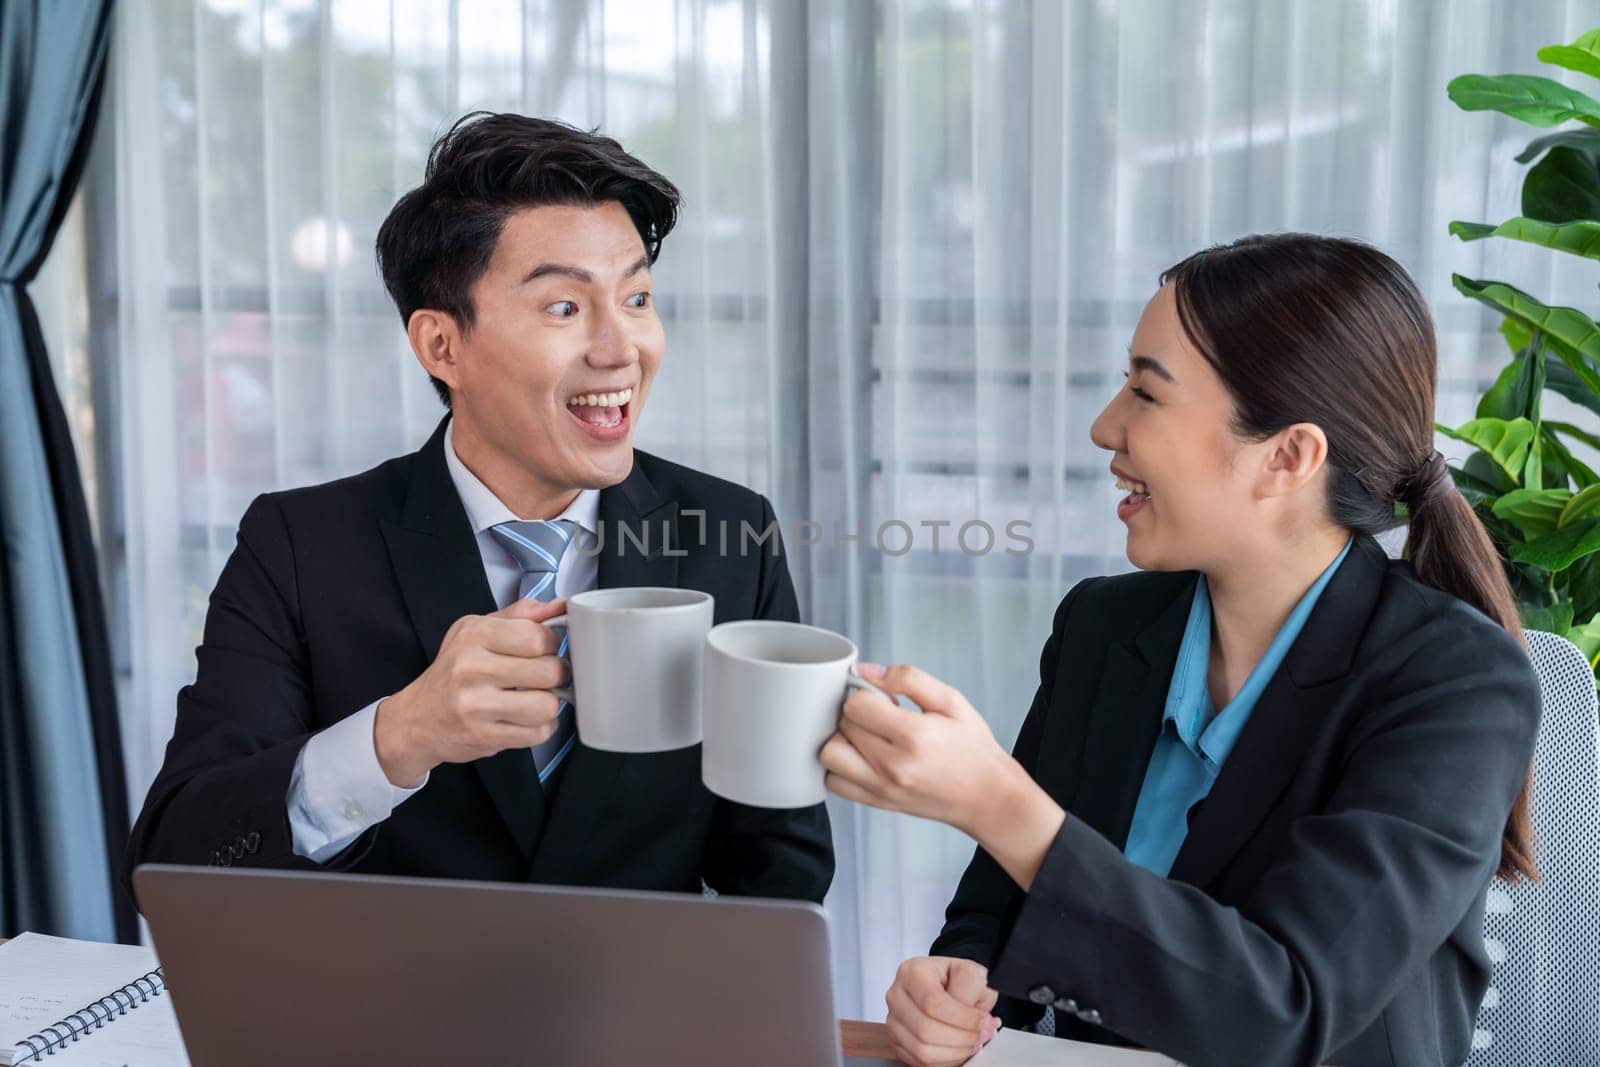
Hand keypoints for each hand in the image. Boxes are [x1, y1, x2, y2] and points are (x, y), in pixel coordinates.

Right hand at [373, 597, 569, 785]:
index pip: (537, 636)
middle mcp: (471, 669)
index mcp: (474, 635)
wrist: (417, 718)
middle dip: (557, 674)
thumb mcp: (479, 630)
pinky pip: (537, 733)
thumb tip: (562, 606)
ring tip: (535, 698)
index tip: (545, 649)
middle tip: (546, 676)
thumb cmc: (455, 670)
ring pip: (547, 706)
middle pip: (548, 671)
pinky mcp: (483, 737)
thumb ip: (522, 615)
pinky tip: (526, 719)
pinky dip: (541, 727)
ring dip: (549, 704)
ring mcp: (475, 706)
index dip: (551, 644)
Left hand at [821, 662, 1066, 889]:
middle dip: (857, 714)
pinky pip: (834, 783)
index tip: (884, 699)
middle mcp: (893, 765)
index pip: (856, 705)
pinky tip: (861, 757)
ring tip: (867, 736)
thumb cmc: (971, 748)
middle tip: (881, 716)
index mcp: (914, 735)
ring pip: (829, 755)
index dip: (866, 694)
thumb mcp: (951, 701)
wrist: (986, 796)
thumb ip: (908, 678)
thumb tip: (865, 670)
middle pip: (842, 726)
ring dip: (842, 739)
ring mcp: (882, 788)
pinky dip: (840, 767)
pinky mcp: (878, 802)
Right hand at [884, 956, 1000, 1065]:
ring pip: (923, 1051)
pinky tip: (957, 1048)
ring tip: (972, 1042)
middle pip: (926, 1030)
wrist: (944, 987)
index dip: (963, 1018)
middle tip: (982, 1035)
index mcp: (912, 972)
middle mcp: (897, 995)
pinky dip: (944, 1061)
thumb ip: (971, 988)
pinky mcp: (896, 1042)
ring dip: (955, 1052)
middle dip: (961, 1038)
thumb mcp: (969, 972)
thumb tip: (976, 1019)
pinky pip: (920, 1062)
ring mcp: (893, 1020)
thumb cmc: (955, 979)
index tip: (984, 1022)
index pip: (933, 1002)